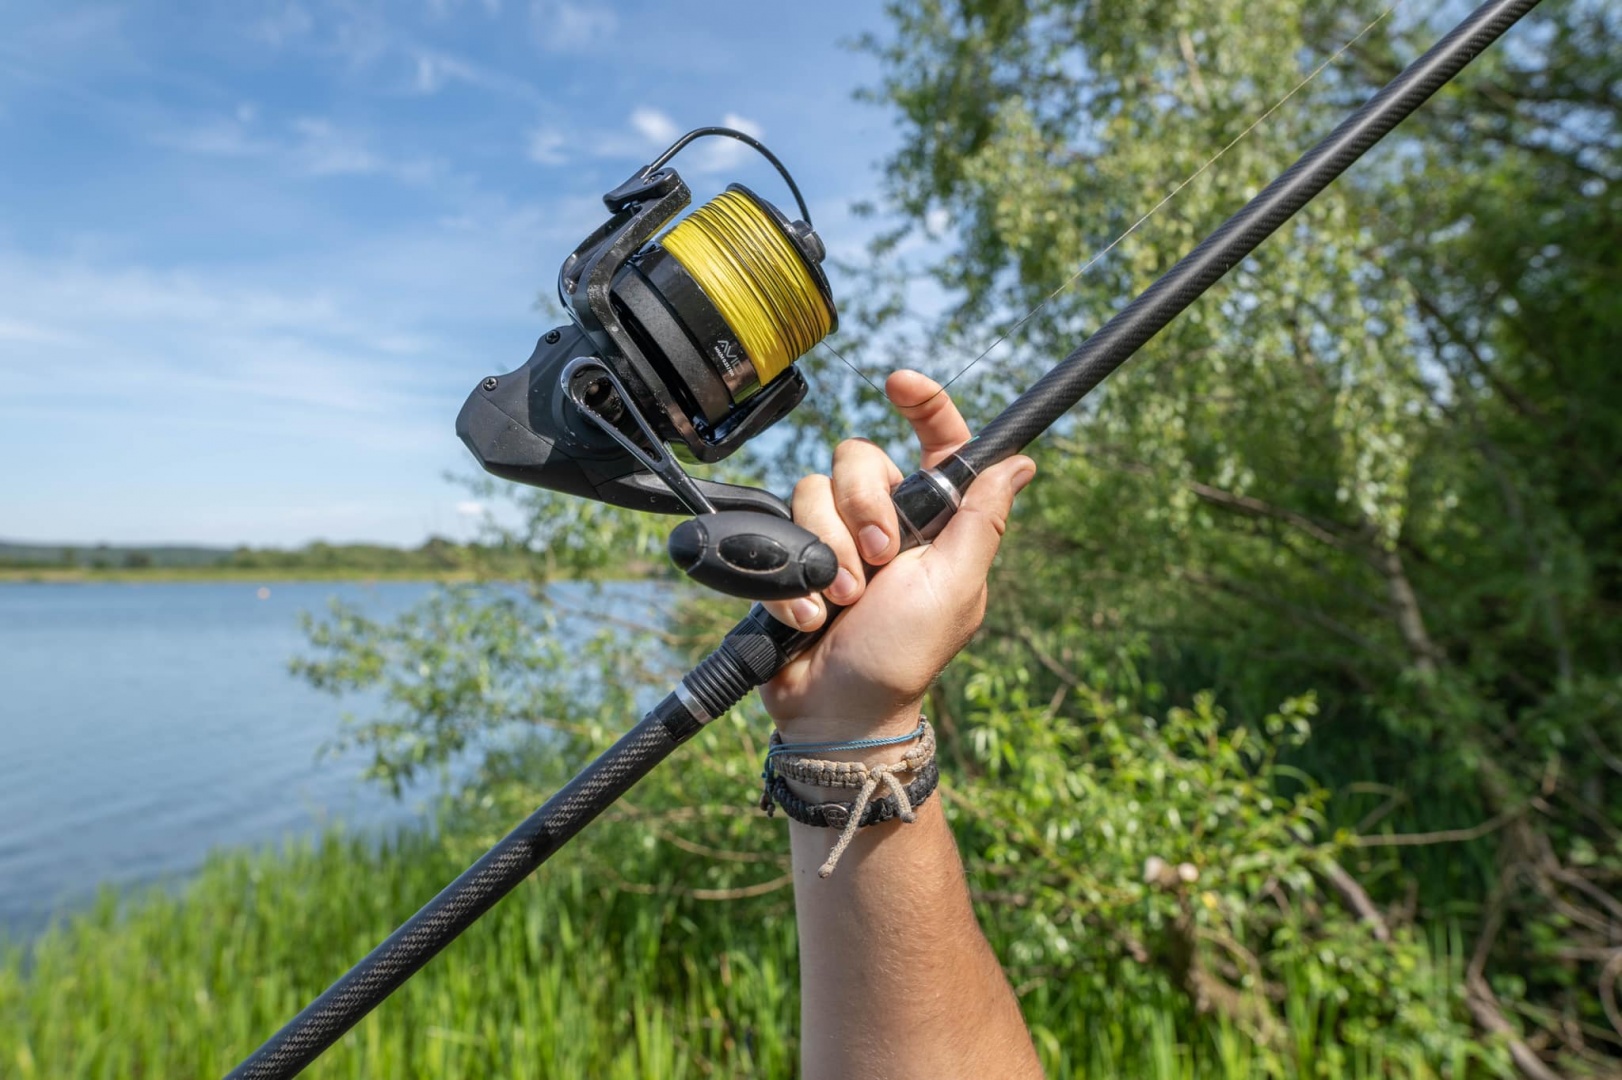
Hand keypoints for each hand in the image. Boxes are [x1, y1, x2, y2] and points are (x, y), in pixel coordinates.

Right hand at [760, 370, 1034, 742]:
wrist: (836, 709)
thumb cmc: (904, 656)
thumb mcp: (955, 587)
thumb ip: (982, 521)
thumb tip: (1021, 462)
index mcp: (934, 520)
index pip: (937, 441)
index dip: (924, 402)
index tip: (899, 381)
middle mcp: (884, 519)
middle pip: (859, 458)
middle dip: (862, 512)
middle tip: (877, 566)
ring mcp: (836, 538)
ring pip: (813, 490)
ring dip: (829, 553)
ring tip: (842, 602)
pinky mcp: (794, 557)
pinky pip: (780, 530)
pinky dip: (793, 578)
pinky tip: (810, 614)